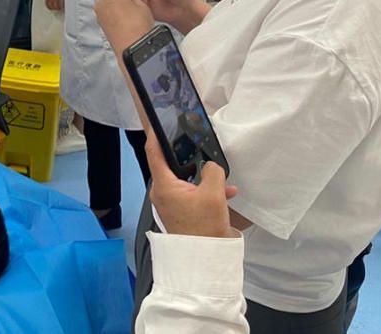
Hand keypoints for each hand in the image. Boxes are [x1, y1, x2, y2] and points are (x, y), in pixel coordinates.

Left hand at [94, 0, 154, 57]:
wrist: (132, 49)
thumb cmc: (138, 24)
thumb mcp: (142, 4)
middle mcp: (100, 2)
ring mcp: (99, 15)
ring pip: (106, 3)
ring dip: (115, 2)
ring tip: (131, 8)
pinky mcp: (102, 26)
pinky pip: (107, 14)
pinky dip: (114, 13)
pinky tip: (127, 19)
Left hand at [145, 123, 238, 238]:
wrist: (206, 261)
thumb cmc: (204, 227)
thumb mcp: (214, 193)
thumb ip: (213, 170)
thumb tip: (210, 166)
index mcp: (163, 185)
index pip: (154, 152)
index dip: (155, 134)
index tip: (158, 120)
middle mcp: (162, 192)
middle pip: (172, 165)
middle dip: (188, 156)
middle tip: (198, 142)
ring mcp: (171, 203)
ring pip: (185, 180)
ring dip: (203, 176)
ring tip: (221, 176)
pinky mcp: (181, 212)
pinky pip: (192, 193)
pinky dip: (206, 190)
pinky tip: (226, 192)